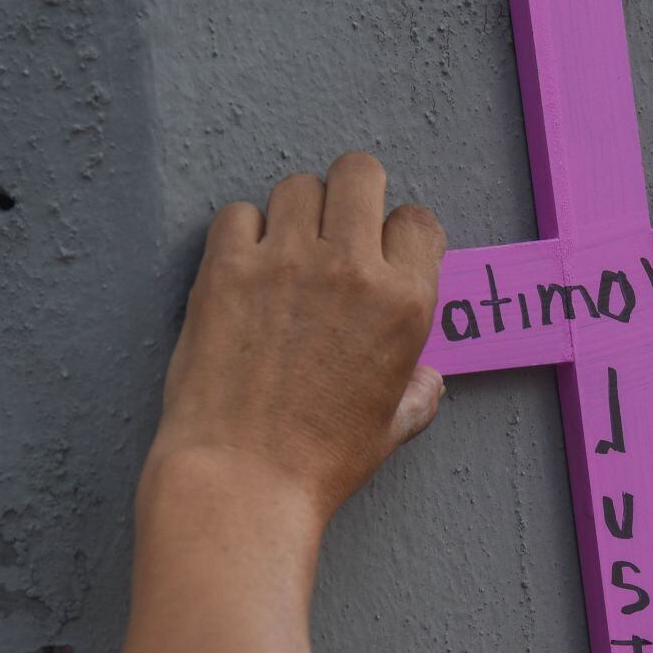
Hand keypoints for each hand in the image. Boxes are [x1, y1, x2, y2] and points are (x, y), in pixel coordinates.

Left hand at [143, 152, 446, 522]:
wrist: (242, 480)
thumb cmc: (319, 463)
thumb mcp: (392, 428)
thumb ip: (419, 392)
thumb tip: (426, 377)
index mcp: (405, 303)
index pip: (417, 220)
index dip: (399, 235)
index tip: (382, 253)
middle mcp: (352, 270)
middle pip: (359, 172)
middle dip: (351, 193)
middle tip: (333, 228)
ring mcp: (286, 263)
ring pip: (297, 186)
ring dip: (293, 214)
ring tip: (283, 253)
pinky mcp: (226, 269)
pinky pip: (237, 213)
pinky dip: (240, 234)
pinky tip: (242, 270)